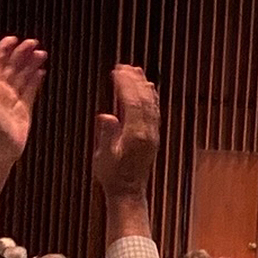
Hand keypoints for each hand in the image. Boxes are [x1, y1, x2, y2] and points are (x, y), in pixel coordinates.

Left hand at [0, 36, 46, 159]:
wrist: (0, 149)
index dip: (4, 49)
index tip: (14, 39)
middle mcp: (1, 89)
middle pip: (12, 66)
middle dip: (22, 53)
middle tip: (34, 42)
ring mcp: (13, 98)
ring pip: (23, 76)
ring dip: (31, 64)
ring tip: (42, 53)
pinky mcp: (24, 108)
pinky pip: (31, 90)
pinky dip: (36, 80)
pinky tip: (42, 72)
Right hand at [93, 65, 159, 197]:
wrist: (128, 192)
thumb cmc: (113, 175)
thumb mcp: (104, 156)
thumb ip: (106, 134)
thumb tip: (106, 115)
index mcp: (135, 135)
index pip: (132, 103)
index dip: (126, 85)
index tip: (117, 71)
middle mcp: (148, 132)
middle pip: (144, 100)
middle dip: (135, 81)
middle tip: (126, 66)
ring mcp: (153, 134)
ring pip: (151, 105)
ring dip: (144, 87)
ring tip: (137, 71)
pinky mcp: (153, 136)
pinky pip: (154, 112)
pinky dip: (151, 98)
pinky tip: (147, 89)